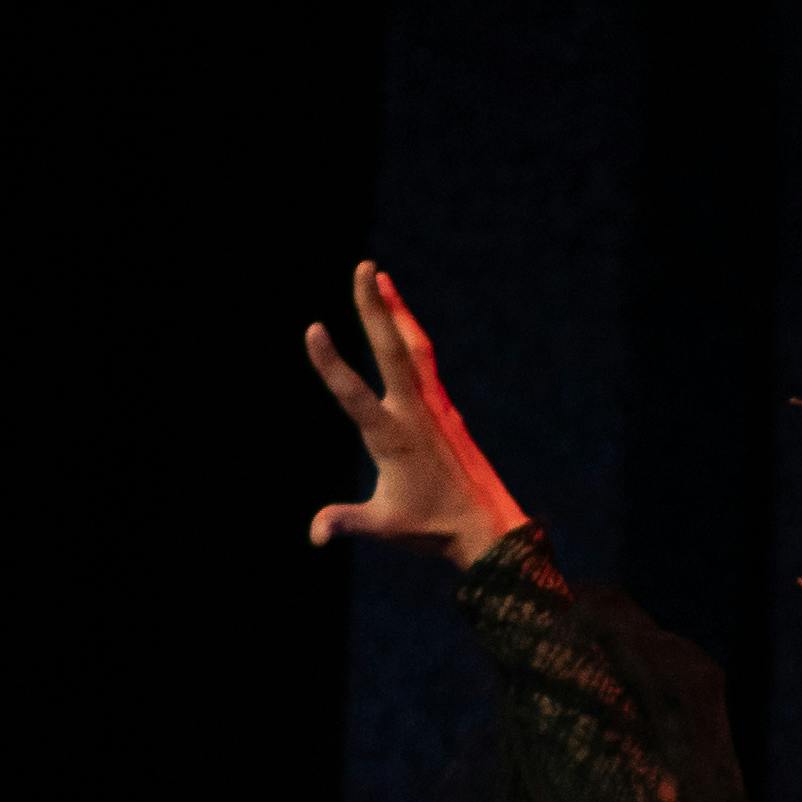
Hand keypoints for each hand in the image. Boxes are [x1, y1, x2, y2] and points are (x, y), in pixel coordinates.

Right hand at [303, 261, 526, 561]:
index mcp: (393, 438)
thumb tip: (315, 535)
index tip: (313, 328)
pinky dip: (409, 334)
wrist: (488, 526)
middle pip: (391, 350)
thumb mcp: (384, 526)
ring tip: (379, 276)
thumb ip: (346, 522)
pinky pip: (424, 361)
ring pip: (413, 347)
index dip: (331, 363)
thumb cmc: (433, 529)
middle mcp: (415, 413)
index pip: (353, 395)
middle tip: (364, 266)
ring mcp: (434, 407)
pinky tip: (400, 319)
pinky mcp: (445, 409)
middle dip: (374, 308)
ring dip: (395, 310)